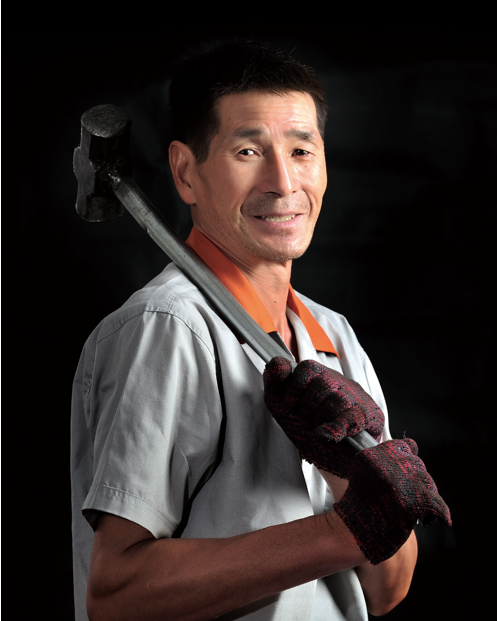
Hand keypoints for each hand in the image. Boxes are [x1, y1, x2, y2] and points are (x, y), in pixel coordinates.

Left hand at [263, 357, 384, 477]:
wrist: (332, 463)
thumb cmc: (309, 433)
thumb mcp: (283, 408)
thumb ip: (275, 382)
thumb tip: (280, 363)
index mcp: (320, 377)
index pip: (307, 367)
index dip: (294, 388)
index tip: (290, 405)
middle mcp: (341, 383)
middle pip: (322, 382)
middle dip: (307, 408)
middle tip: (306, 422)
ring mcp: (358, 398)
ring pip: (338, 399)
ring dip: (321, 420)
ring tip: (319, 432)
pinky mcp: (371, 416)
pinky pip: (354, 417)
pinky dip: (336, 429)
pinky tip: (328, 436)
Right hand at [334, 438, 451, 564]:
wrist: (353, 531)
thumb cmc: (358, 505)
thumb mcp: (361, 473)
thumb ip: (380, 460)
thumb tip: (406, 452)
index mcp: (373, 455)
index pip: (405, 445)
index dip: (409, 456)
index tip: (408, 467)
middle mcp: (386, 464)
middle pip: (417, 463)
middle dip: (416, 478)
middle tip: (411, 493)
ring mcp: (398, 482)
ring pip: (427, 480)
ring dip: (427, 493)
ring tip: (421, 507)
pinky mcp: (410, 502)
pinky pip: (436, 502)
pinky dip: (441, 511)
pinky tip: (442, 517)